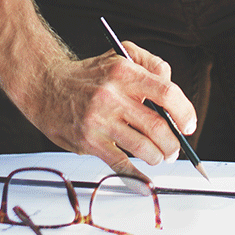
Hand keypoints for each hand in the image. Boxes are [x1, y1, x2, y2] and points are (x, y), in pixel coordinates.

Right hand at [33, 41, 196, 182]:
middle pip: (157, 126)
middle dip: (173, 143)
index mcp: (124, 73)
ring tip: (158, 156)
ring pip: (143, 148)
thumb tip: (172, 86)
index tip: (188, 125)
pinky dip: (137, 176)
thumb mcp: (119, 55)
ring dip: (158, 157)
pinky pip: (120, 165)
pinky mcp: (88, 142)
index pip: (166, 93)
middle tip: (175, 148)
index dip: (184, 112)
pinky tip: (145, 179)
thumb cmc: (88, 75)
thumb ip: (150, 64)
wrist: (45, 85)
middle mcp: (111, 96)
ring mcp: (99, 121)